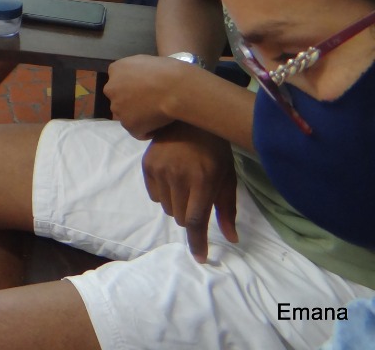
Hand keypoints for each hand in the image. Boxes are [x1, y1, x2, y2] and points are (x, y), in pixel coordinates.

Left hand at [104, 54, 185, 138]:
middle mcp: (111, 88)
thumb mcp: (146, 60)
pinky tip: (157, 128)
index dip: (132, 87)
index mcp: (116, 70)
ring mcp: (117, 108)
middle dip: (130, 101)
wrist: (174, 88)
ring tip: (155, 116)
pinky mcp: (128, 124)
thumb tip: (138, 77)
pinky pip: (136, 130)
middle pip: (119, 98)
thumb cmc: (167, 70)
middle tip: (149, 103)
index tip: (144, 91)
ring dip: (136, 116)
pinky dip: (146, 131)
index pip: (118, 80)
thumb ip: (135, 70)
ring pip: (125, 114)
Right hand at [141, 123, 238, 262]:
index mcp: (202, 180)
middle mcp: (178, 177)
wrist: (188, 118)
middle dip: (192, 216)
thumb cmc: (214, 149)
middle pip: (182, 218)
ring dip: (178, 205)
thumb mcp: (227, 176)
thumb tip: (232, 238)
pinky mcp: (146, 165)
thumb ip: (227, 208)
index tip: (201, 259)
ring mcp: (160, 170)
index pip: (196, 221)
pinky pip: (155, 196)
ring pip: (168, 209)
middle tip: (198, 198)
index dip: (198, 243)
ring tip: (185, 185)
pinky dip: (165, 194)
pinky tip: (172, 177)